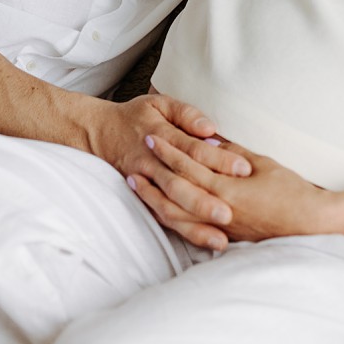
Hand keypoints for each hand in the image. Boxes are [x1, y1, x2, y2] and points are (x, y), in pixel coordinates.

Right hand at [81, 95, 249, 249]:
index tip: (244, 169)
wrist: (99, 132)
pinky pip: (161, 216)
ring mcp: (145, 182)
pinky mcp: (143, 197)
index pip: (192, 149)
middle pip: (178, 184)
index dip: (218, 159)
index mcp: (160, 135)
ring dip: (193, 223)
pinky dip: (182, 230)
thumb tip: (209, 128)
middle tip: (229, 213)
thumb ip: (186, 113)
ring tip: (219, 238)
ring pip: (169, 205)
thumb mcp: (159, 103)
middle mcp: (151, 162)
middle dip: (203, 201)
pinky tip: (203, 240)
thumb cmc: (137, 116)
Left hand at [141, 137, 332, 243]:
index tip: (151, 137)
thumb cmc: (293, 192)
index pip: (188, 166)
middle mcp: (218, 209)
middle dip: (153, 173)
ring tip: (135, 184)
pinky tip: (158, 209)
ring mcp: (219, 226)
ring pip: (175, 214)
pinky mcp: (224, 237)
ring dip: (152, 197)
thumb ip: (233, 154)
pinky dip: (169, 218)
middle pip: (174, 190)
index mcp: (226, 188)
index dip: (168, 151)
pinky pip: (188, 228)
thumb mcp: (263, 165)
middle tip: (135, 159)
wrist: (313, 225)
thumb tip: (208, 142)